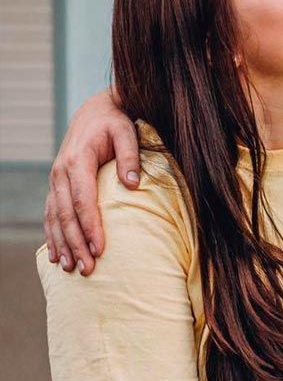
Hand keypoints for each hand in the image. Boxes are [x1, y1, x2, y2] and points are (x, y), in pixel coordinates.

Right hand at [44, 89, 138, 274]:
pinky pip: (51, 214)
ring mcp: (55, 179)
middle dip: (76, 243)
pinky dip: (52, 235)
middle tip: (88, 269)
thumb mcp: (126, 131)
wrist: (95, 112)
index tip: (100, 249)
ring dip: (62, 244)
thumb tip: (133, 184)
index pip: (82, 200)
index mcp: (77, 160)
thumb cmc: (115, 122)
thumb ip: (130, 155)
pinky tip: (57, 255)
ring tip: (70, 268)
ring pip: (55, 217)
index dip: (90, 226)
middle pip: (66, 214)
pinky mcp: (57, 185)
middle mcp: (61, 172)